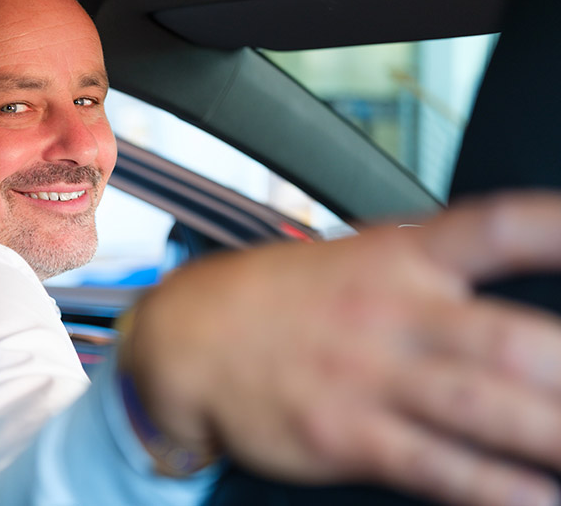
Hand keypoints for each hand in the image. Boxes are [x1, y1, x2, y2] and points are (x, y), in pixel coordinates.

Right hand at [123, 191, 560, 505]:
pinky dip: (501, 489)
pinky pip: (440, 468)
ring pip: (489, 409)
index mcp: (397, 257)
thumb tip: (503, 263)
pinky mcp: (347, 435)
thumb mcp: (348, 258)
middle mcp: (392, 313)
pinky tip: (541, 497)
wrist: (186, 340)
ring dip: (557, 436)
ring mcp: (370, 377)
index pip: (496, 229)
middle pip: (514, 340)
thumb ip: (424, 263)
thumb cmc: (275, 300)